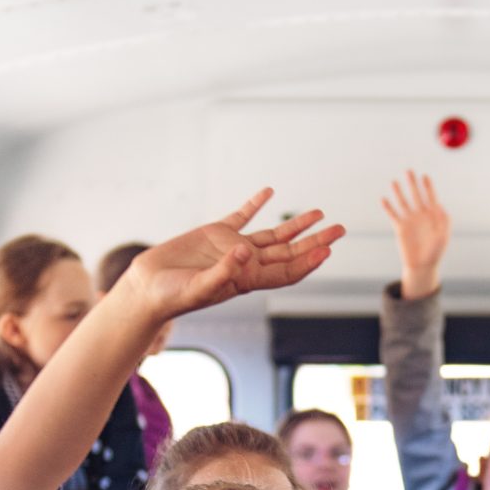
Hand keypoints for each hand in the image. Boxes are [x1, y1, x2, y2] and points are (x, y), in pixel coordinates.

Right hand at [119, 189, 343, 323]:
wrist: (148, 287)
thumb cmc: (172, 296)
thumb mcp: (199, 287)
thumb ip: (223, 272)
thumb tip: (244, 252)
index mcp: (247, 279)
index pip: (287, 272)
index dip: (308, 262)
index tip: (327, 250)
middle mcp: (246, 263)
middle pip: (289, 251)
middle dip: (315, 240)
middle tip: (340, 229)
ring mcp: (232, 247)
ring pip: (273, 234)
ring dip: (296, 225)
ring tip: (320, 213)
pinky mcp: (215, 233)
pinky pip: (241, 215)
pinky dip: (255, 203)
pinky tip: (269, 192)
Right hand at [383, 171, 451, 299]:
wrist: (422, 265)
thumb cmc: (436, 251)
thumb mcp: (443, 236)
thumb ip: (443, 221)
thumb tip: (440, 206)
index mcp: (433, 215)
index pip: (431, 197)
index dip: (428, 186)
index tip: (425, 176)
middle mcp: (420, 214)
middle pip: (416, 195)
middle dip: (413, 183)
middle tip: (409, 170)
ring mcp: (409, 220)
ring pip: (403, 202)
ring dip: (399, 192)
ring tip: (394, 181)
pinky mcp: (399, 227)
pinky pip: (393, 215)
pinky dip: (388, 207)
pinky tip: (383, 199)